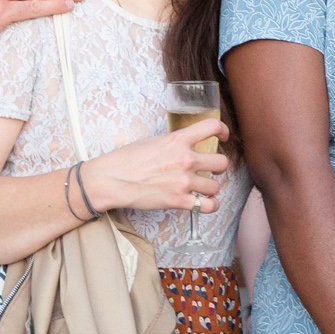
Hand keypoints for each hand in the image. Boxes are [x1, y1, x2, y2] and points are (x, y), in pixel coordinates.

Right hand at [81, 122, 232, 215]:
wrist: (111, 180)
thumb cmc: (126, 159)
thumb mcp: (152, 141)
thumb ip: (173, 143)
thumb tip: (184, 145)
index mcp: (178, 140)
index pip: (212, 127)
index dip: (223, 131)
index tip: (223, 136)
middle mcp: (185, 159)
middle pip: (222, 162)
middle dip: (218, 167)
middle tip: (210, 169)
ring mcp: (183, 181)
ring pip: (216, 186)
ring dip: (211, 188)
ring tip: (203, 188)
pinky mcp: (178, 201)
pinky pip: (208, 206)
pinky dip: (210, 206)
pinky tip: (206, 203)